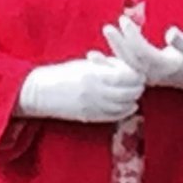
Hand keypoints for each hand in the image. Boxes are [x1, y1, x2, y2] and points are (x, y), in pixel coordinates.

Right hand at [16, 53, 143, 121]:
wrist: (40, 92)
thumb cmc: (63, 74)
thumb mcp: (85, 65)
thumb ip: (106, 67)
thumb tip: (127, 67)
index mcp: (94, 75)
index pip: (125, 77)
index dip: (136, 76)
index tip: (140, 73)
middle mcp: (95, 92)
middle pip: (127, 93)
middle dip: (137, 88)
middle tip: (141, 83)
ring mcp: (92, 106)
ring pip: (123, 106)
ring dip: (132, 100)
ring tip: (136, 94)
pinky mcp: (89, 117)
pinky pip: (113, 117)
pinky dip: (124, 112)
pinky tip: (130, 107)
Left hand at [103, 16, 182, 105]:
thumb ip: (182, 42)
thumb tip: (171, 33)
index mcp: (161, 65)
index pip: (141, 50)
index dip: (131, 35)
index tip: (124, 20)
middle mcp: (150, 74)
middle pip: (129, 59)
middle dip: (117, 43)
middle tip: (107, 28)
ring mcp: (146, 78)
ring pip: (124, 66)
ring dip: (111, 55)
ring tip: (98, 45)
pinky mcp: (142, 77)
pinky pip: (123, 71)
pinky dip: (110, 65)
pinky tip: (97, 58)